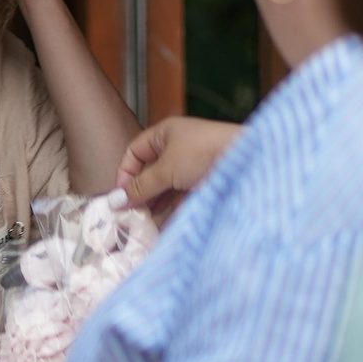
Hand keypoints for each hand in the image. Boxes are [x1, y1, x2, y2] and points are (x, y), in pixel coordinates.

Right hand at [116, 116, 239, 214]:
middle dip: (140, 195)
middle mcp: (178, 149)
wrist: (247, 161)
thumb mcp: (165, 169)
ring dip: (155, 207)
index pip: (135, 153)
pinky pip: (182, 200)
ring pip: (166, 189)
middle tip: (130, 216)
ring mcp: (193, 167)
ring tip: (145, 226)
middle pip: (151, 174)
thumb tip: (115, 201)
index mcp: (165, 134)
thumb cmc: (204, 153)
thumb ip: (141, 187)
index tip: (120, 198)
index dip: (125, 174)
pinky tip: (163, 227)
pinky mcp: (205, 184)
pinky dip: (172, 212)